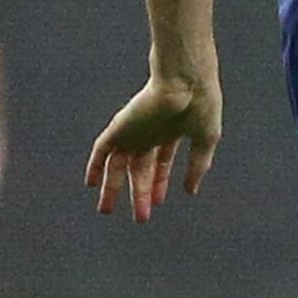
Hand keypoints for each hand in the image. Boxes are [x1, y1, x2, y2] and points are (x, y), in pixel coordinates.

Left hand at [85, 71, 220, 221]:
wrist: (186, 80)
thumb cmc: (201, 103)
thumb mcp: (205, 140)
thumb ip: (198, 166)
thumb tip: (191, 190)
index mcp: (171, 130)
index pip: (160, 160)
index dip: (158, 182)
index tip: (157, 202)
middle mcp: (149, 132)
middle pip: (139, 168)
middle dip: (139, 193)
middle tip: (140, 217)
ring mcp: (134, 130)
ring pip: (117, 164)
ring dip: (113, 187)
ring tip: (107, 210)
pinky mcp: (120, 127)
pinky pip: (102, 149)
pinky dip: (95, 166)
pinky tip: (91, 183)